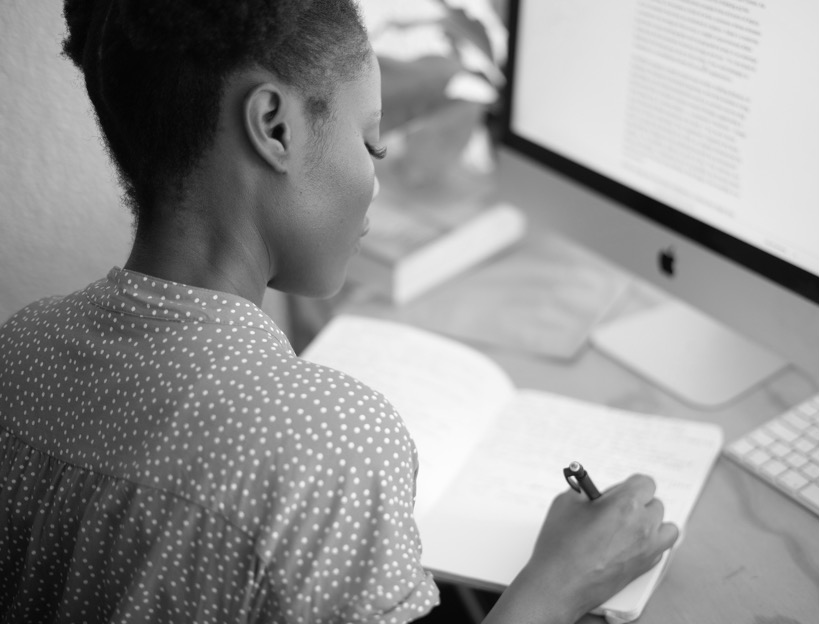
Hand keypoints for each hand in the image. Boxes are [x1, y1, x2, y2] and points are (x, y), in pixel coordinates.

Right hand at [528, 473, 678, 619]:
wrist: (559, 584)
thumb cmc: (560, 545)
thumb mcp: (566, 503)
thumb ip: (586, 491)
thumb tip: (594, 491)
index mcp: (626, 504)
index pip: (645, 483)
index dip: (630, 485)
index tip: (619, 490)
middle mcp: (643, 525)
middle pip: (656, 504)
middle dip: (638, 503)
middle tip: (615, 509)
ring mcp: (648, 548)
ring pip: (666, 527)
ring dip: (652, 523)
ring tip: (630, 526)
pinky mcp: (645, 567)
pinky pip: (660, 548)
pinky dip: (650, 543)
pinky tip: (629, 544)